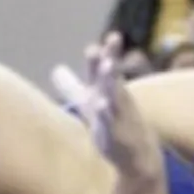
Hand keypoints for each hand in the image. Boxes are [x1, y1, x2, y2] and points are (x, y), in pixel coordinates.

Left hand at [51, 34, 161, 182]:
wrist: (138, 156)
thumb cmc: (112, 125)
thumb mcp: (89, 105)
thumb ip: (72, 87)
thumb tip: (56, 70)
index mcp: (106, 90)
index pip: (105, 67)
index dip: (106, 53)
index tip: (110, 37)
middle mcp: (113, 99)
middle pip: (111, 75)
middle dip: (110, 58)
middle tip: (112, 39)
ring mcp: (116, 116)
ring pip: (114, 95)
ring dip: (110, 79)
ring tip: (108, 63)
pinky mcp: (115, 136)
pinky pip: (110, 123)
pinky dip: (105, 113)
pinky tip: (101, 104)